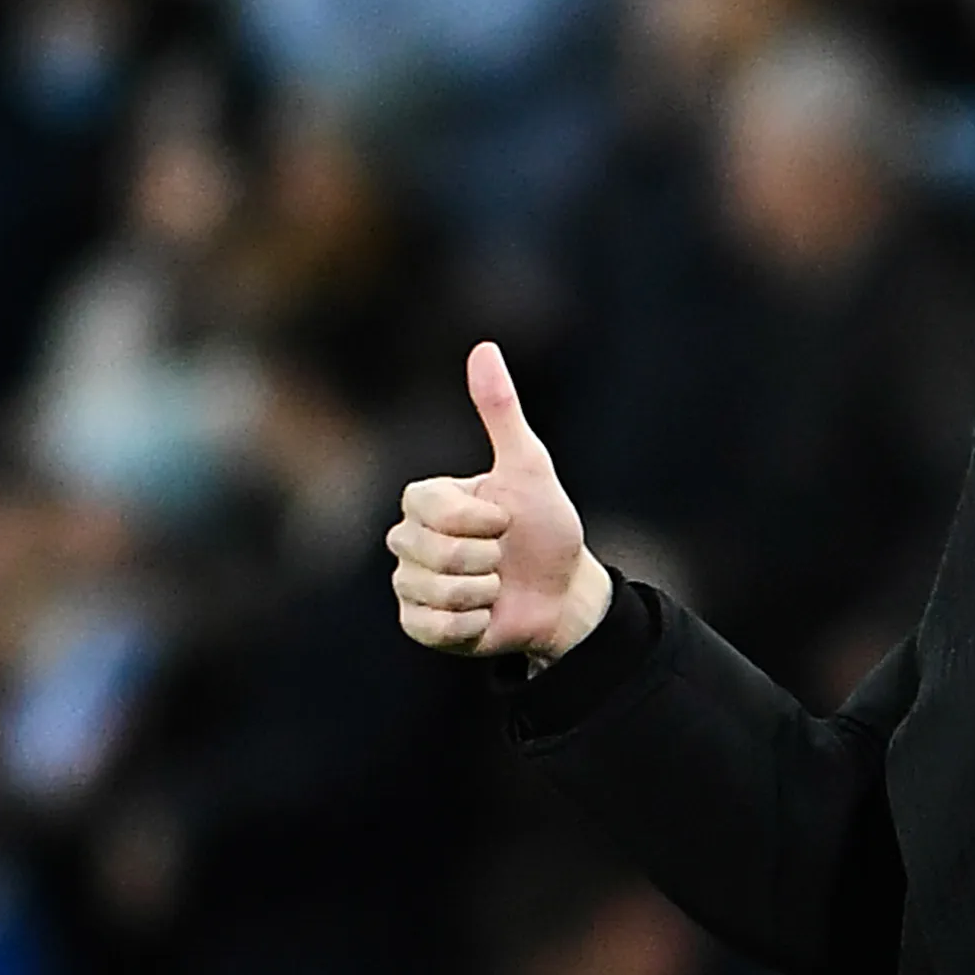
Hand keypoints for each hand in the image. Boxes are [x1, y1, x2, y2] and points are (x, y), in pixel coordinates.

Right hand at [390, 340, 612, 669]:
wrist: (564, 594)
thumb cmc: (546, 527)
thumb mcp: (529, 468)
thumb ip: (501, 411)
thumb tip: (484, 347)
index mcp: (427, 500)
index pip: (427, 506)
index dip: (475, 519)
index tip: (505, 521)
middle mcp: (409, 539)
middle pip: (429, 550)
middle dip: (484, 557)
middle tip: (502, 557)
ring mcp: (410, 584)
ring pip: (431, 590)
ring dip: (481, 592)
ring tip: (495, 586)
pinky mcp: (418, 625)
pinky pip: (431, 627)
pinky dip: (470, 625)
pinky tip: (485, 616)